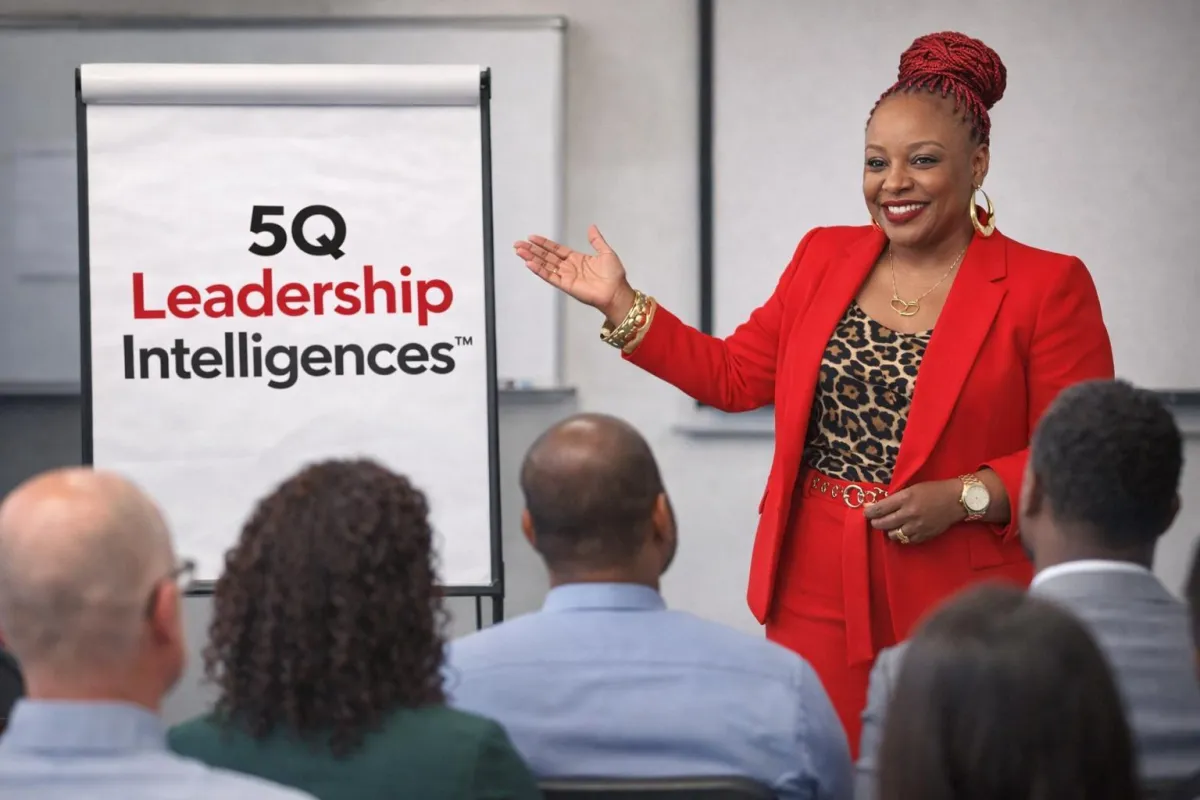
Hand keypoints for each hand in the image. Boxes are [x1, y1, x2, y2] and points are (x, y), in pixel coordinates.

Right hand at [514, 225, 636, 320]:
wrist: (617, 292)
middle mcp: (569, 268)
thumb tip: (592, 227)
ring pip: (545, 265)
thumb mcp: (606, 252)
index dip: (544, 243)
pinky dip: (539, 270)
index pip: (556, 250)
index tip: (532, 238)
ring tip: (519, 251)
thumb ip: (596, 240)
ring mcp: (566, 276)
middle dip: (532, 250)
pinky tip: (529, 264)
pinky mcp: (566, 285)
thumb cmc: (614, 276)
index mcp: (577, 259)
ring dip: (531, 258)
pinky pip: (550, 276)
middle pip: (546, 257)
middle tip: (518, 244)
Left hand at [863, 479, 965, 544]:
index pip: (880, 509)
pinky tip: (904, 529)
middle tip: (876, 520)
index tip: (866, 512)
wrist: (956, 500)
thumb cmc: (933, 490)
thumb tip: (873, 505)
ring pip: (892, 534)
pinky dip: (902, 536)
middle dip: (876, 522)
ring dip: (889, 530)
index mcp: (906, 498)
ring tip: (892, 524)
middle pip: (883, 524)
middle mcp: (910, 514)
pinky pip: (906, 540)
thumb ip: (894, 498)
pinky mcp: (924, 536)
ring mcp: (917, 527)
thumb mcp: (912, 489)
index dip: (869, 512)